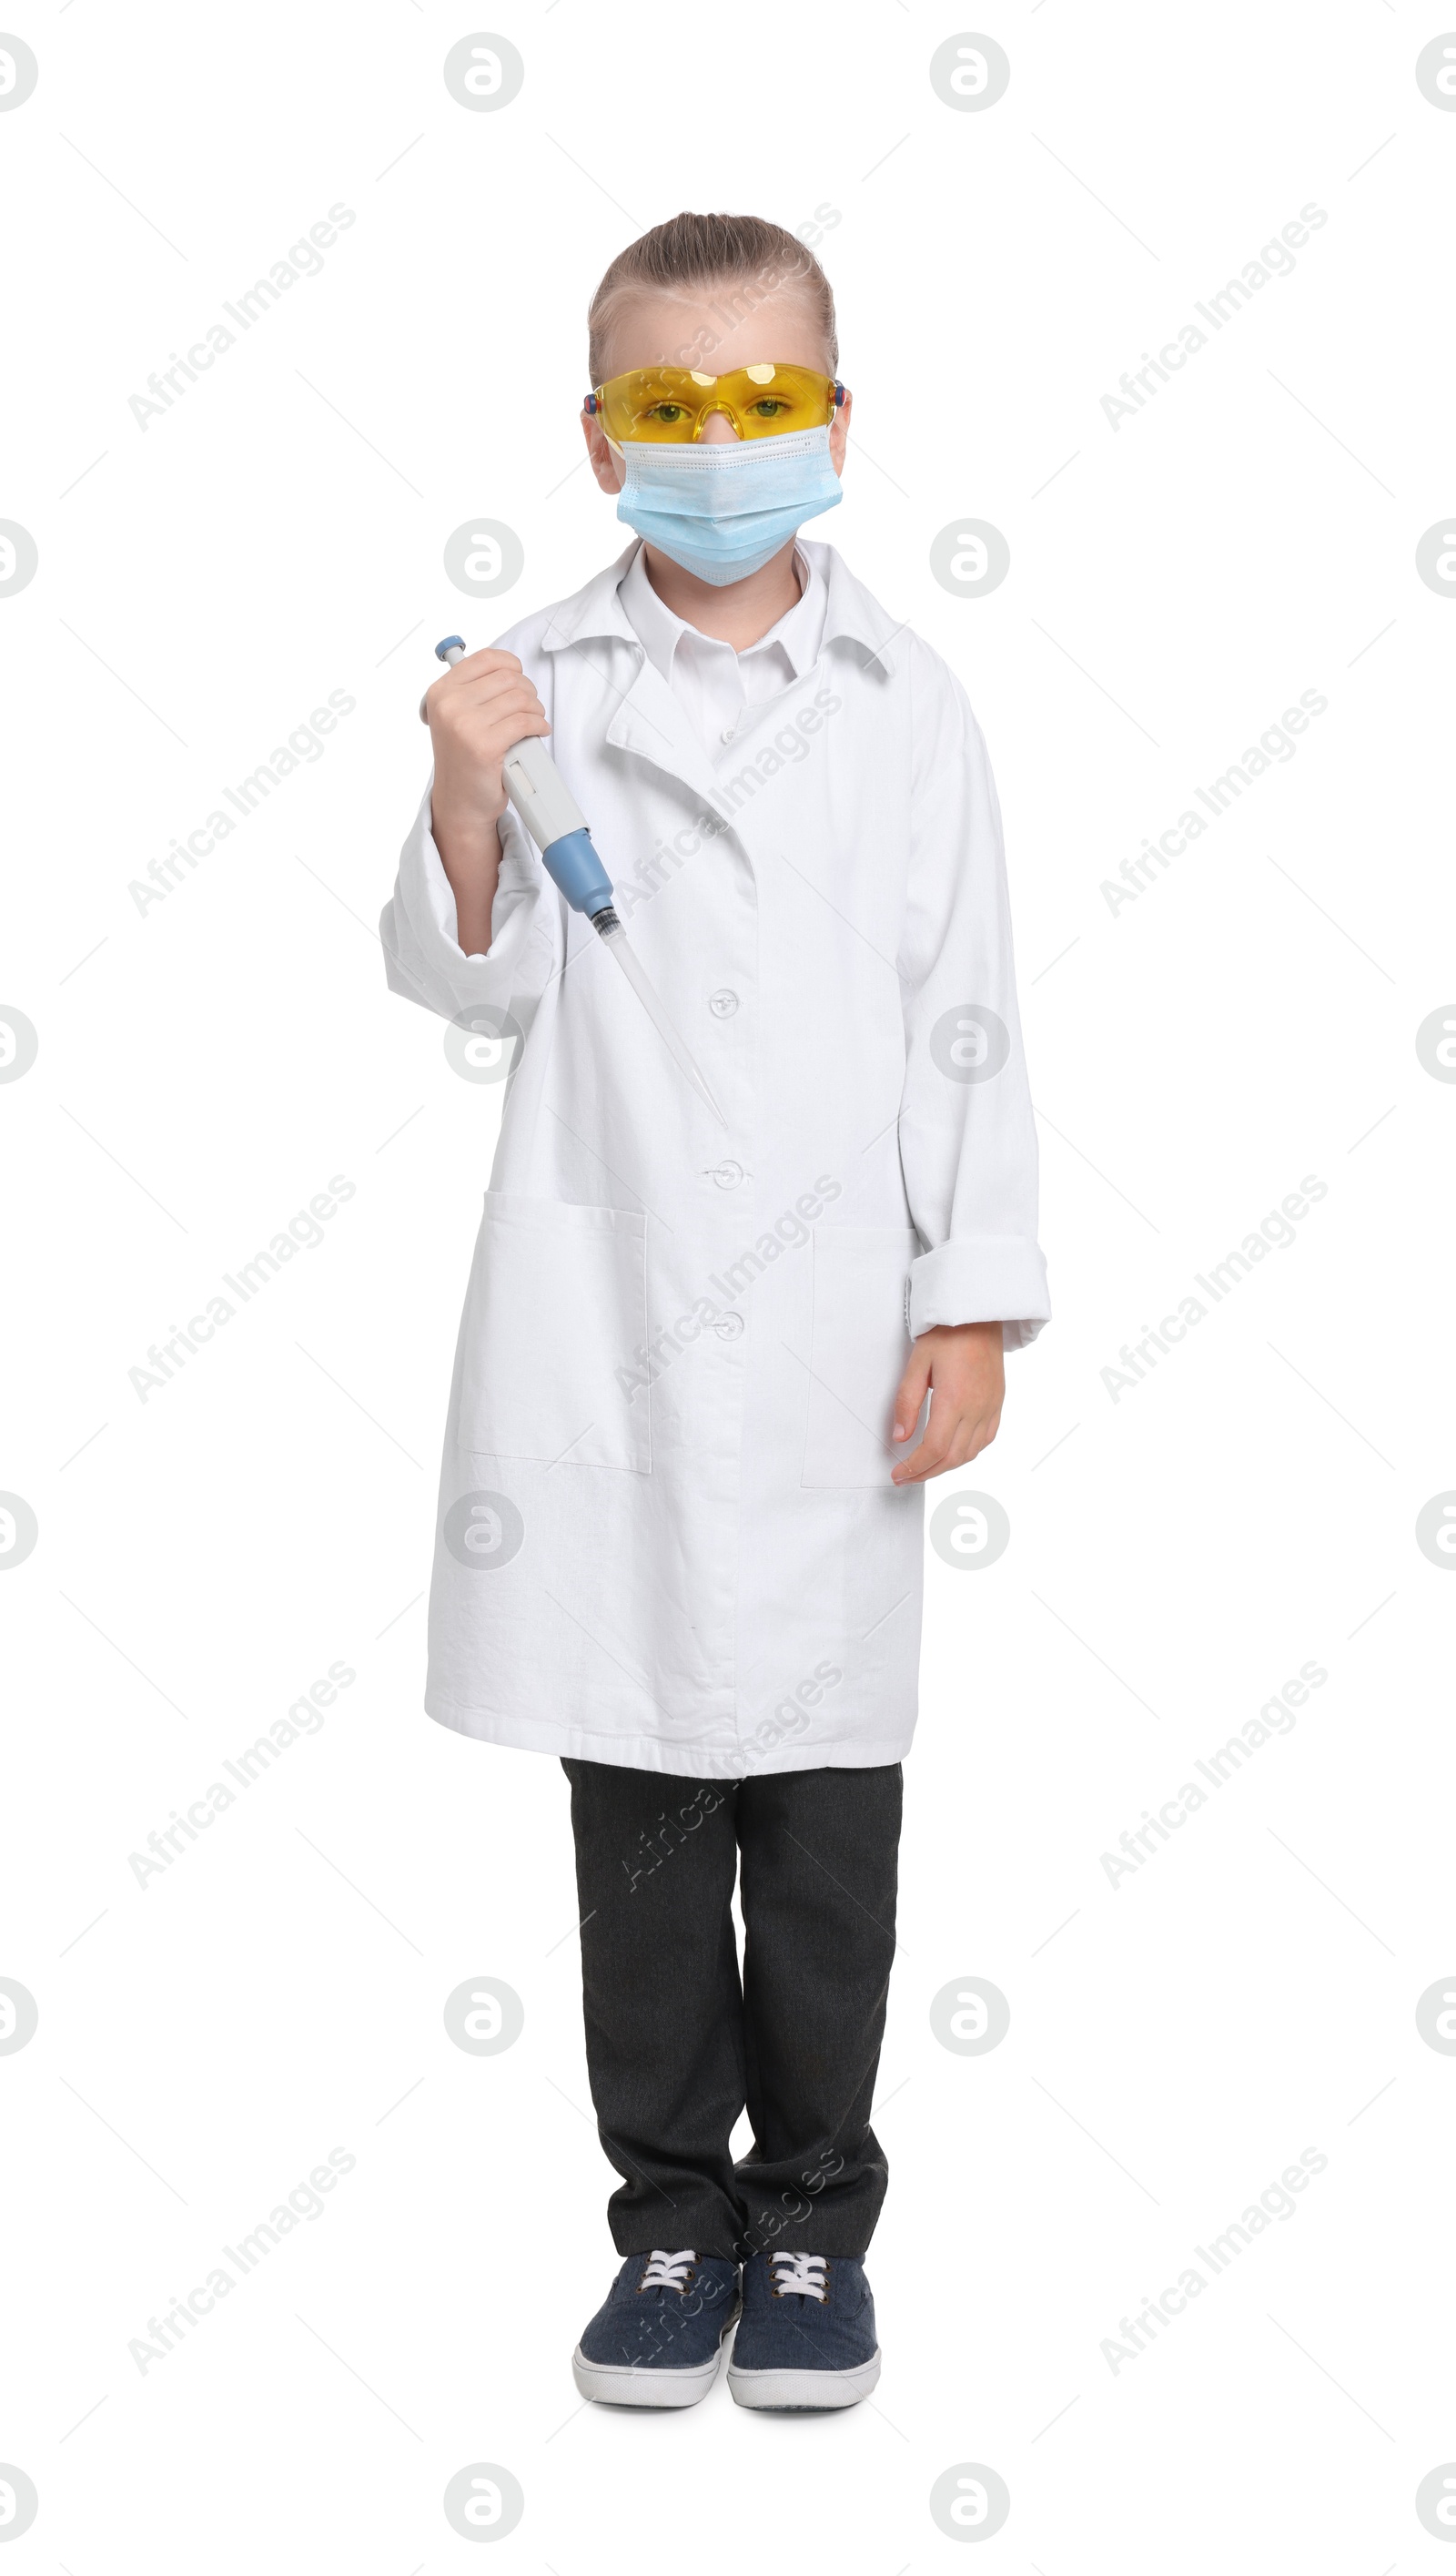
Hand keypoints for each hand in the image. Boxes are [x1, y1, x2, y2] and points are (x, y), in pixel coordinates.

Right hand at [424, 646, 549, 846]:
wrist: (459, 802)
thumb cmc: (463, 760)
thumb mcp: (454, 718)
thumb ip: (472, 691)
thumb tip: (509, 670)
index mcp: (440, 692)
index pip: (486, 659)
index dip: (511, 664)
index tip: (519, 677)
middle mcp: (449, 705)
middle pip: (508, 678)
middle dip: (528, 691)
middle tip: (530, 707)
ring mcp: (465, 725)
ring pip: (520, 699)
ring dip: (536, 710)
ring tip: (535, 722)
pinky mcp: (485, 746)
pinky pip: (525, 723)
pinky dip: (540, 726)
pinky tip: (539, 732)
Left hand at [889, 1320, 1004, 1485]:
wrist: (979, 1314)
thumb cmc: (947, 1333)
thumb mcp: (917, 1364)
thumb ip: (907, 1402)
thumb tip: (901, 1436)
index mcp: (955, 1399)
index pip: (934, 1449)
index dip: (914, 1468)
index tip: (898, 1475)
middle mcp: (977, 1408)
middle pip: (952, 1457)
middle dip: (926, 1473)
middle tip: (905, 1477)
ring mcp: (991, 1407)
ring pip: (971, 1453)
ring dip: (946, 1466)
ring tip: (925, 1468)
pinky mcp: (998, 1402)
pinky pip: (986, 1439)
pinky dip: (968, 1453)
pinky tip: (953, 1452)